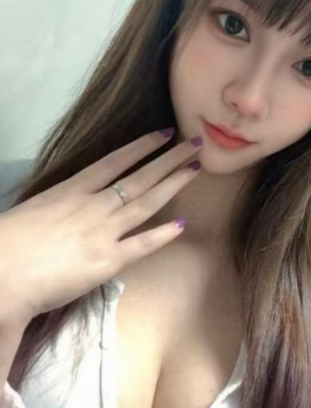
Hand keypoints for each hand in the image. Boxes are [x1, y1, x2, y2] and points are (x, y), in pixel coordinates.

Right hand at [0, 130, 201, 321]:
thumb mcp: (34, 210)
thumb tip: (71, 204)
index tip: (163, 134)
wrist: (1, 273)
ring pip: (146, 203)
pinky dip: (162, 235)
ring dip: (173, 184)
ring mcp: (103, 231)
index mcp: (71, 190)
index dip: (142, 146)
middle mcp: (93, 205)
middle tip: (195, 144)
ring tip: (195, 169)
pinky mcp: (107, 261)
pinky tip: (181, 225)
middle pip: (140, 177)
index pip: (114, 161)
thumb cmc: (8, 241)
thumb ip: (59, 204)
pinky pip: (141, 245)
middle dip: (169, 159)